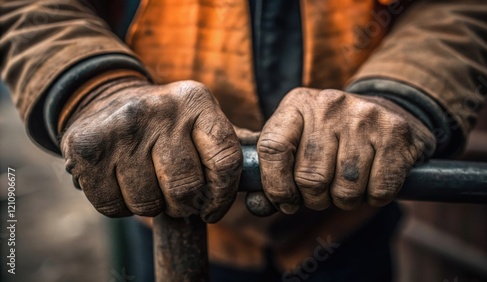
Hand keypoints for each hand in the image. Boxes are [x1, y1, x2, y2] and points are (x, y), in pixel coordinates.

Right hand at [61, 79, 241, 222]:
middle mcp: (160, 109)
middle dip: (184, 204)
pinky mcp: (87, 148)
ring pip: (149, 203)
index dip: (223, 196)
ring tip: (148, 184)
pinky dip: (121, 206)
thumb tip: (263, 174)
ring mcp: (122, 127)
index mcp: (196, 101)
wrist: (105, 98)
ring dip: (152, 205)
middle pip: (187, 189)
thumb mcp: (201, 118)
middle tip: (177, 197)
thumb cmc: (165, 122)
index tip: (212, 208)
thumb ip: (231, 144)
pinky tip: (122, 183)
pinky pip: (114, 206)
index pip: (226, 162)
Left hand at [257, 88, 435, 213]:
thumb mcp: (297, 143)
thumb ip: (273, 175)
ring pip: (346, 189)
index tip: (286, 201)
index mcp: (296, 104)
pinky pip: (379, 190)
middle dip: (315, 199)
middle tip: (323, 193)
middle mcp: (328, 104)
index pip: (272, 149)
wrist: (385, 110)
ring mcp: (364, 116)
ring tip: (348, 184)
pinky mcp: (395, 132)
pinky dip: (374, 198)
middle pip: (311, 178)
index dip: (275, 186)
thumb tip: (256, 205)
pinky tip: (373, 181)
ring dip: (345, 200)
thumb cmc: (331, 138)